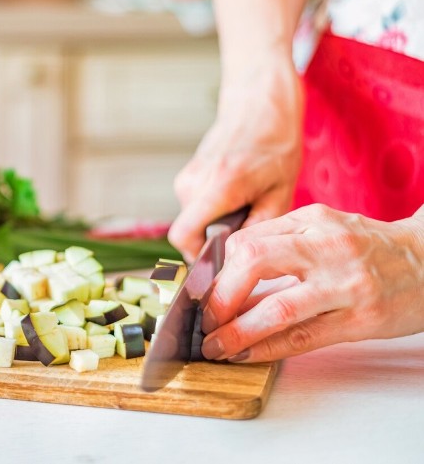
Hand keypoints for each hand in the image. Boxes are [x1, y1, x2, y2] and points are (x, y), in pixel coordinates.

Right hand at [169, 54, 303, 260]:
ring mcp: (187, 177)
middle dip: (215, 237)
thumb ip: (257, 228)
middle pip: (192, 231)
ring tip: (245, 203)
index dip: (197, 257)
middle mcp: (194, 182)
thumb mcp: (280, 192)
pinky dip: (213, 209)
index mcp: (219, 186)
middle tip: (247, 225)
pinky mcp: (187, 176)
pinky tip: (236, 193)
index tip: (219, 262)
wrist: (259, 107)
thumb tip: (238, 259)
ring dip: (216, 221)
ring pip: (194, 219)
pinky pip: (195, 207)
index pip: (183, 235)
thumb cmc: (275, 147)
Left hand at [200, 204, 423, 362]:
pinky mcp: (361, 319)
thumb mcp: (324, 228)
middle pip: (254, 262)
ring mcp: (346, 284)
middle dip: (220, 296)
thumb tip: (227, 280)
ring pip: (278, 308)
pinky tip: (246, 353)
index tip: (204, 293)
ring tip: (215, 345)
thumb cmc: (368, 247)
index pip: (247, 241)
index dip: (217, 271)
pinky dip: (268, 348)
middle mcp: (327, 247)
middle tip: (204, 319)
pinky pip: (304, 337)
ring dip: (237, 330)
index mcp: (312, 219)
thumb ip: (280, 244)